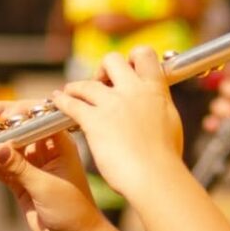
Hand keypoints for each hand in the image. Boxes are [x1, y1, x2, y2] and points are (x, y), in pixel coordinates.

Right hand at [0, 100, 106, 230]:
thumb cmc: (72, 209)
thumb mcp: (45, 186)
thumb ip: (20, 167)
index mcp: (60, 143)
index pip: (36, 118)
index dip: (16, 112)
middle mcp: (45, 149)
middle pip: (17, 127)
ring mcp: (31, 163)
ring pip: (4, 145)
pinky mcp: (20, 180)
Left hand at [52, 46, 186, 203]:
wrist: (155, 176)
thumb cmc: (166, 157)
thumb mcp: (170, 121)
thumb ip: (159, 106)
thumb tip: (157, 102)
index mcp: (155, 90)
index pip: (144, 54)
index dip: (133, 58)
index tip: (127, 70)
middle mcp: (133, 91)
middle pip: (112, 60)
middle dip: (103, 68)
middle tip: (100, 82)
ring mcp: (112, 104)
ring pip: (86, 82)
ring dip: (76, 86)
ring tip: (71, 91)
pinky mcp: (94, 121)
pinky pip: (71, 103)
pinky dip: (62, 101)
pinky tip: (58, 101)